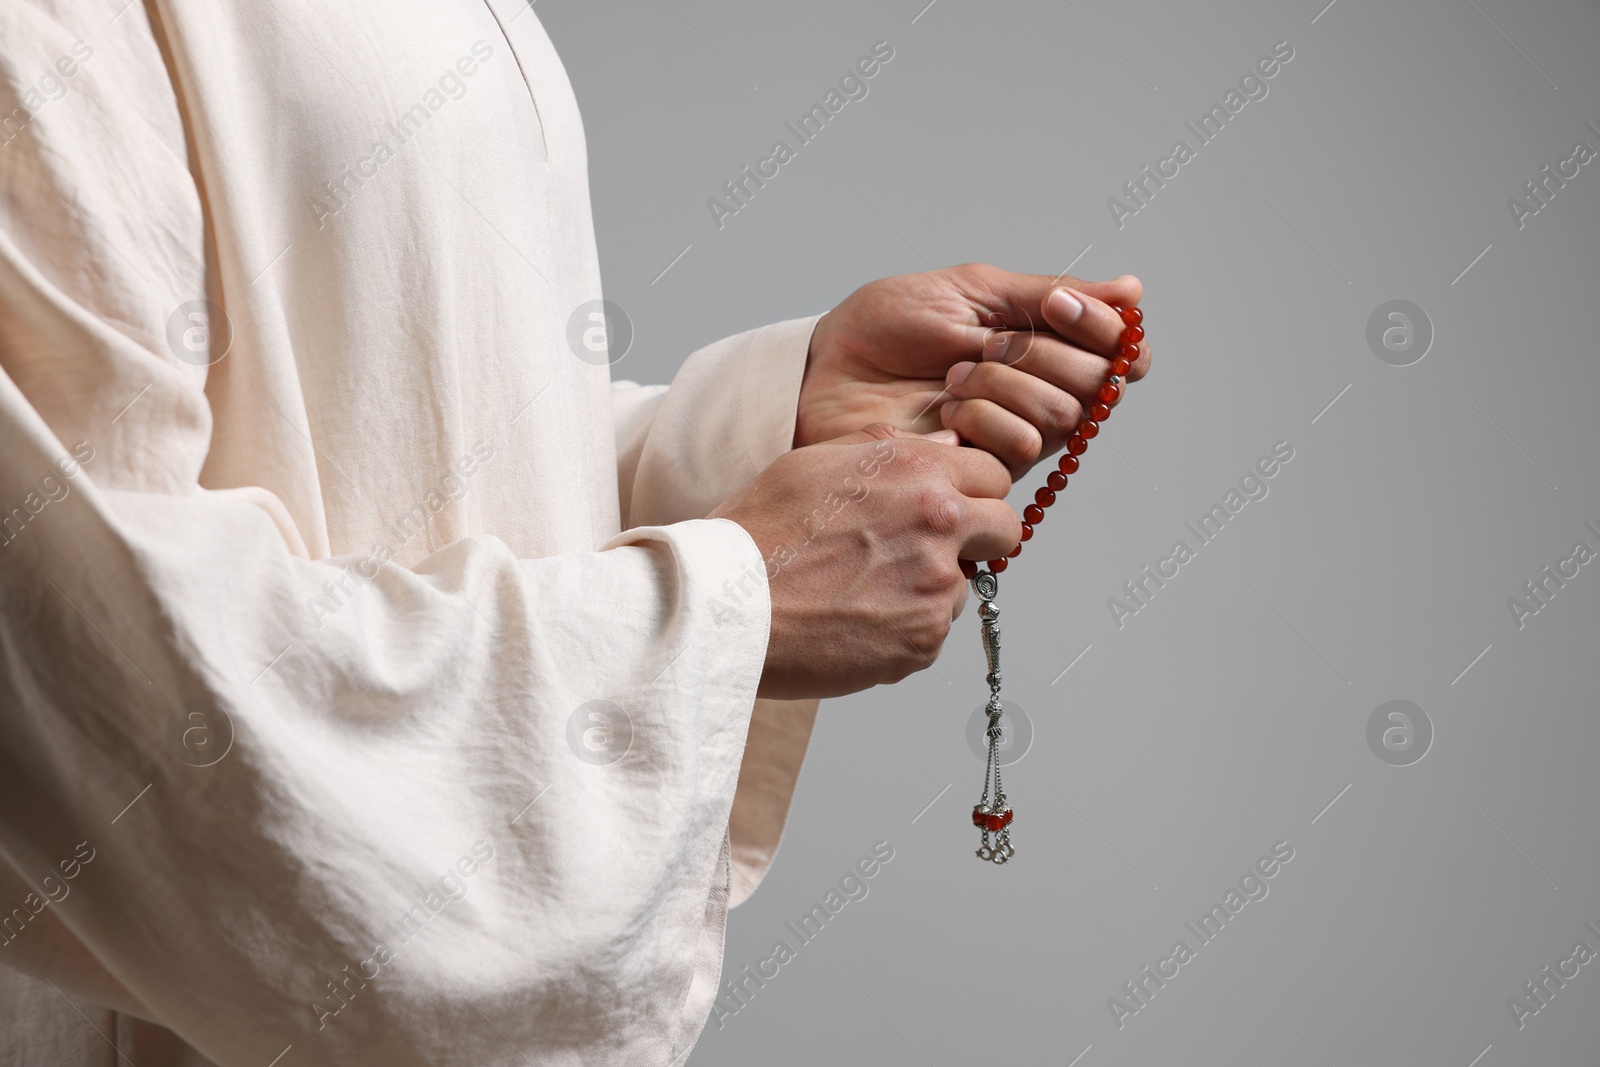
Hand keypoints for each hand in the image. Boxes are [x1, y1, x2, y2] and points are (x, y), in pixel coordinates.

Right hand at [709, 423, 1018, 699]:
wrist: (724, 606)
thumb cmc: (756, 535)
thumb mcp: (812, 462)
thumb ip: (886, 450)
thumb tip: (941, 446)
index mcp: (914, 469)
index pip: (992, 474)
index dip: (970, 492)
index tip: (949, 508)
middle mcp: (938, 521)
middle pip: (1004, 528)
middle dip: (977, 539)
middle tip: (927, 552)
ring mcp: (935, 584)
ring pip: (964, 586)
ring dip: (930, 589)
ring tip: (863, 592)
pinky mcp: (923, 639)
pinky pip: (932, 632)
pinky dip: (903, 631)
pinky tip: (853, 620)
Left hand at [796, 264, 1150, 478]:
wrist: (826, 369)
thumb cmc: (885, 328)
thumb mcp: (970, 292)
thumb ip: (1048, 294)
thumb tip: (1131, 290)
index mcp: (1041, 346)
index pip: (1120, 351)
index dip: (1107, 331)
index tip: (1059, 307)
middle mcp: (1037, 395)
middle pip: (1097, 384)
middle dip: (1040, 354)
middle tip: (985, 345)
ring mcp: (1013, 436)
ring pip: (1062, 415)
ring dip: (1003, 385)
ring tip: (952, 377)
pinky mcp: (984, 473)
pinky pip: (1021, 448)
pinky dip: (983, 420)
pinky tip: (945, 416)